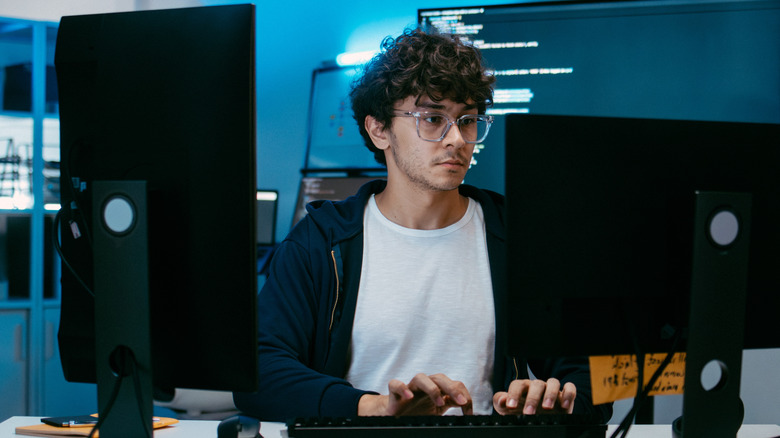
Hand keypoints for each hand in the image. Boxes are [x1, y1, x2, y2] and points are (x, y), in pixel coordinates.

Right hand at [358, 373, 472, 415]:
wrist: (395, 416)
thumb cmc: (417, 410)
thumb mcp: (437, 408)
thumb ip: (450, 403)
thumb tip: (465, 403)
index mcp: (436, 388)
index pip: (453, 384)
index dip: (463, 395)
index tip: (468, 410)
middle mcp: (424, 386)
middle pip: (439, 378)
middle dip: (452, 388)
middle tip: (461, 402)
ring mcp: (409, 388)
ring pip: (420, 377)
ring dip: (432, 388)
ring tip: (440, 402)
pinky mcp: (394, 394)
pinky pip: (395, 384)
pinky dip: (401, 387)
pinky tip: (409, 397)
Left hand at [493, 378, 574, 414]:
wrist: (540, 419)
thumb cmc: (522, 411)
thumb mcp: (508, 409)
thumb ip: (501, 402)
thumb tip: (502, 399)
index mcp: (523, 387)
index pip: (517, 384)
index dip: (513, 394)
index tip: (510, 406)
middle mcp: (538, 386)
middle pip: (536, 384)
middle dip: (532, 398)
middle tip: (528, 412)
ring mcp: (552, 390)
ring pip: (553, 382)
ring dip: (550, 394)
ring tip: (547, 407)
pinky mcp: (565, 396)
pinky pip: (570, 388)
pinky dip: (568, 394)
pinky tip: (564, 406)